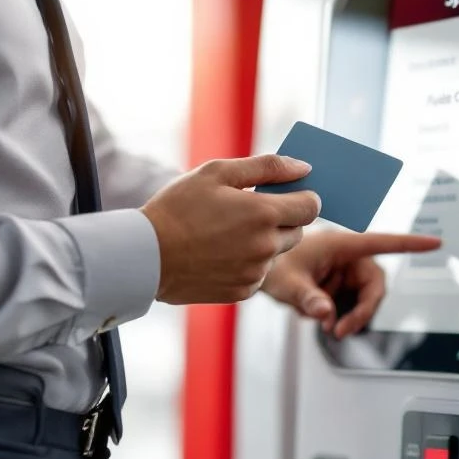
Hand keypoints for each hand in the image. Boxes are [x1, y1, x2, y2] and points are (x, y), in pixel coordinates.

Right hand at [141, 155, 320, 304]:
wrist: (146, 255)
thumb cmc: (178, 207)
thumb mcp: (218, 172)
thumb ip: (267, 167)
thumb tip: (304, 168)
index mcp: (264, 213)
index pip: (312, 206)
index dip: (302, 197)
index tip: (286, 194)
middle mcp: (266, 246)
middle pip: (298, 231)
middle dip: (283, 219)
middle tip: (249, 211)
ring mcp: (255, 272)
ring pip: (277, 253)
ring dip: (264, 241)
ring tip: (227, 232)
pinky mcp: (243, 291)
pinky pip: (259, 273)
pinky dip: (248, 263)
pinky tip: (220, 253)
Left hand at [261, 231, 441, 337]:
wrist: (260, 270)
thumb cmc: (274, 265)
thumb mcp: (287, 283)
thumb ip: (307, 298)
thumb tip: (325, 314)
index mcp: (341, 245)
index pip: (383, 243)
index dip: (410, 244)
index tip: (435, 243)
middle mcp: (348, 258)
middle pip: (374, 285)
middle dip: (363, 311)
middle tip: (340, 331)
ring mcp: (344, 273)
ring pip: (363, 299)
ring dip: (348, 316)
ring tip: (324, 324)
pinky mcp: (339, 286)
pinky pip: (350, 305)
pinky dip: (336, 316)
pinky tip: (315, 315)